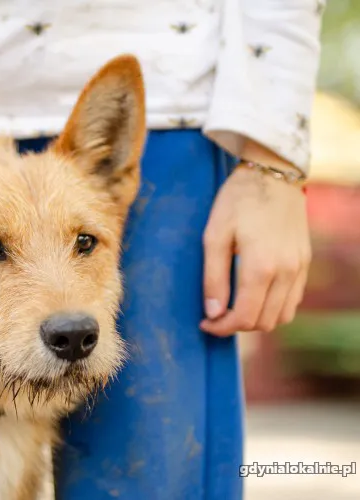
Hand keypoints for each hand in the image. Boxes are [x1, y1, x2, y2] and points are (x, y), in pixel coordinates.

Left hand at [200, 142, 310, 335]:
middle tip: (214, 317)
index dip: (221, 328)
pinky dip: (274, 308)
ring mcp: (299, 268)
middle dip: (236, 326)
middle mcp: (286, 272)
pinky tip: (254, 297)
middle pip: (264, 322)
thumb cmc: (237, 201)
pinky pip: (293, 300)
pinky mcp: (305, 262)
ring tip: (233, 308)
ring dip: (257, 320)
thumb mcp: (214, 235)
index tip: (205, 323)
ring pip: (282, 316)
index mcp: (261, 266)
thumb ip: (213, 277)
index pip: (244, 317)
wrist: (273, 174)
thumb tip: (212, 313)